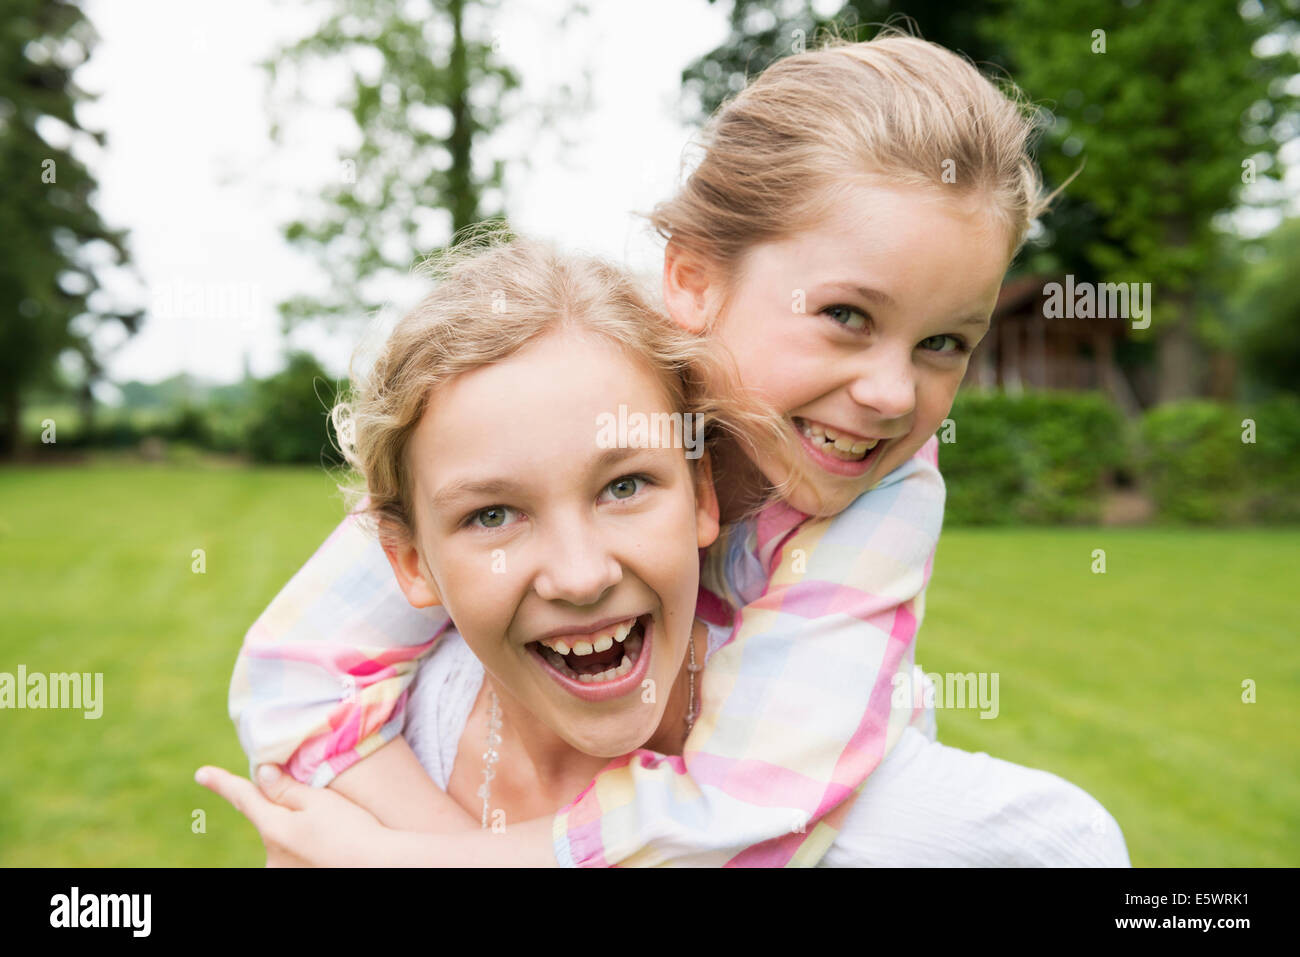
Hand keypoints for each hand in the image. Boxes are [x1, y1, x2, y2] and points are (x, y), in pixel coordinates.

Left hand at [195, 763, 398, 866]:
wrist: (380, 865)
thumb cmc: (353, 830)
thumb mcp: (321, 800)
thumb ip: (286, 788)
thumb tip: (260, 773)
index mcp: (273, 828)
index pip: (244, 797)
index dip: (222, 783)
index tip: (201, 773)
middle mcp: (271, 855)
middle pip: (269, 820)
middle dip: (284, 810)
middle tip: (324, 812)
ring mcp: (282, 871)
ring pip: (283, 839)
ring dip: (298, 831)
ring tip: (334, 832)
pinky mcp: (295, 876)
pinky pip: (293, 855)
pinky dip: (305, 847)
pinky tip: (329, 847)